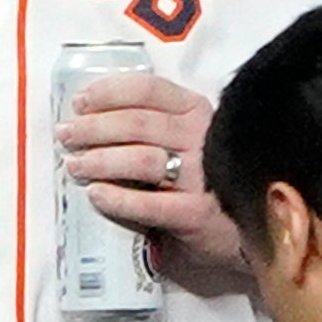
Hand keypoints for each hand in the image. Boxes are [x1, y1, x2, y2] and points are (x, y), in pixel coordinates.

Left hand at [57, 70, 247, 283]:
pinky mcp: (198, 214)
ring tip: (74, 166)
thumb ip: (156, 127)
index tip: (79, 102)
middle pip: (137, 122)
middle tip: (66, 136)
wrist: (255, 232)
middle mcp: (204, 137)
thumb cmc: (211, 180)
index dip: (108, 92)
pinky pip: (150, 204)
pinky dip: (118, 199)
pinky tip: (96, 196)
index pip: (149, 89)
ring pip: (140, 157)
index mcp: (199, 113)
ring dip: (99, 160)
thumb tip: (89, 118)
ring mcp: (203, 176)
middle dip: (93, 127)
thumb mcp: (191, 142)